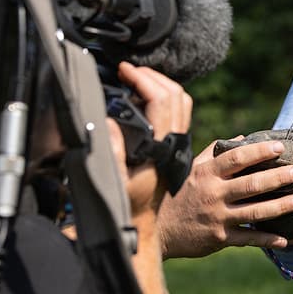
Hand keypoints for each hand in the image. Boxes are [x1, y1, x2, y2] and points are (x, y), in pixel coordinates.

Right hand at [113, 61, 192, 217]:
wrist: (139, 223)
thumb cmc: (126, 205)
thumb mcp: (114, 180)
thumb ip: (112, 151)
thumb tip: (110, 121)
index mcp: (160, 147)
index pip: (161, 100)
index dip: (143, 79)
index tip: (125, 70)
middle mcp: (174, 143)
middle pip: (176, 94)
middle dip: (153, 76)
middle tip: (130, 71)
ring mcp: (177, 143)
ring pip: (181, 101)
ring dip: (161, 84)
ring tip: (136, 79)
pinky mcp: (175, 146)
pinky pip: (178, 112)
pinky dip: (164, 96)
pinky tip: (144, 98)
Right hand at [156, 139, 292, 257]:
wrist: (159, 228)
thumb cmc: (179, 192)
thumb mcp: (192, 168)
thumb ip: (216, 151)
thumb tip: (244, 137)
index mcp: (208, 173)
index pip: (237, 158)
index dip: (259, 151)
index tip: (280, 147)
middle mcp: (214, 193)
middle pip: (251, 184)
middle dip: (277, 177)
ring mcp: (217, 217)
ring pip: (254, 211)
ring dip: (279, 206)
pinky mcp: (219, 238)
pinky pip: (247, 239)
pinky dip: (266, 240)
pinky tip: (284, 240)